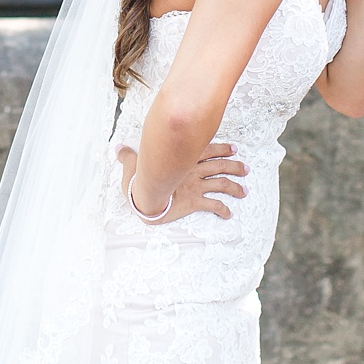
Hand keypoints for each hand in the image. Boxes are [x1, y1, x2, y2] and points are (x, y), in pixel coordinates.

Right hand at [116, 142, 247, 222]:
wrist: (144, 196)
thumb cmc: (139, 179)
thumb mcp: (132, 163)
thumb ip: (128, 155)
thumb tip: (118, 148)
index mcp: (183, 159)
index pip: (207, 150)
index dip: (222, 149)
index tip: (233, 149)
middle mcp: (193, 170)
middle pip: (220, 165)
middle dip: (235, 166)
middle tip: (245, 168)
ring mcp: (196, 185)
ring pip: (222, 183)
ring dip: (236, 187)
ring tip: (245, 191)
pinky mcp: (195, 201)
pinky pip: (213, 205)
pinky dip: (223, 210)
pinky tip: (229, 215)